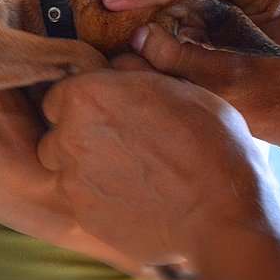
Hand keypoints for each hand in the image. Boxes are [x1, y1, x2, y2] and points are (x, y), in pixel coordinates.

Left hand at [38, 70, 279, 265]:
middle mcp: (68, 136)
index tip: (109, 112)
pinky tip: (134, 199)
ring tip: (128, 173)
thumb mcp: (181, 88)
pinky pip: (81, 200)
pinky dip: (99, 198)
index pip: (61, 95)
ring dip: (86, 168)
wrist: (221, 216)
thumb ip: (136, 72)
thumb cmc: (211, 144)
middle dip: (81, 136)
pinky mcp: (82, 215)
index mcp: (86, 96)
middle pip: (58, 134)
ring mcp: (72, 180)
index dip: (85, 103)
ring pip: (66, 169)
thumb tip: (118, 63)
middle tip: (123, 144)